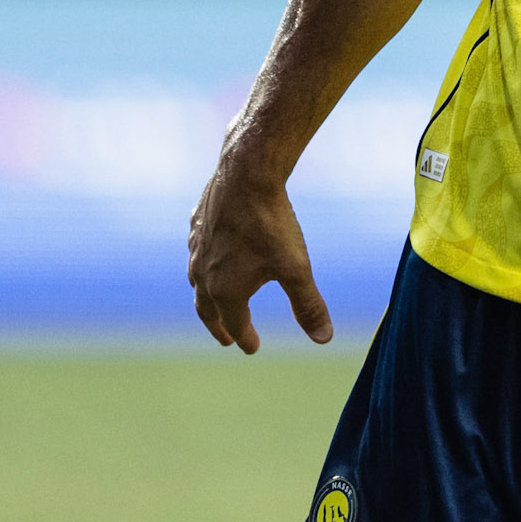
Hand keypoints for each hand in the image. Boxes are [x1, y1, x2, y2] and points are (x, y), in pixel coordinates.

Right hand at [188, 151, 332, 353]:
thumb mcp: (296, 268)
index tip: (253, 348)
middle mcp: (203, 273)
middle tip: (226, 338)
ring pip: (196, 280)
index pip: (236, 324)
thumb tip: (324, 339)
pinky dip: (204, 260)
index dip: (246, 338)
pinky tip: (212, 254)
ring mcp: (197, 246)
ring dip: (206, 296)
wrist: (247, 173)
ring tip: (215, 300)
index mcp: (225, 290)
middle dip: (219, 326)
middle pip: (207, 309)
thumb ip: (308, 305)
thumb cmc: (271, 224)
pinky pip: (197, 249)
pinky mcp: (197, 221)